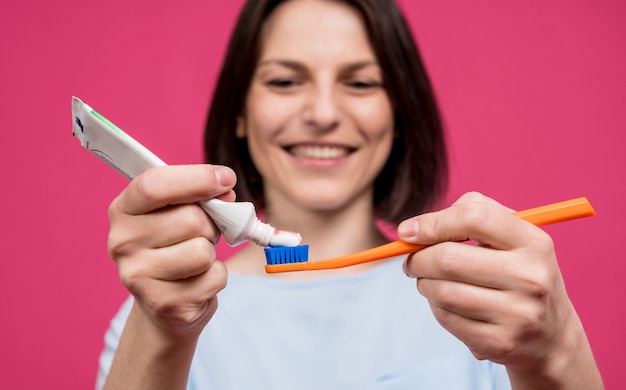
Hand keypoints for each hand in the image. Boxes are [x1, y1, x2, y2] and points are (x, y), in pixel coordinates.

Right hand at [107, 164, 234, 339]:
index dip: (197, 178)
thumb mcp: (180, 212)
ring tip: (196, 260)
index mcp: (123, 211)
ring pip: (203, 250)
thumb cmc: (176, 247)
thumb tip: (226, 194)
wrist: (164, 303)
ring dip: (211, 254)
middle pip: (191, 218)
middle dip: (210, 225)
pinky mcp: (164, 304)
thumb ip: (201, 195)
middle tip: (201, 235)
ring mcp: (138, 276)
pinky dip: (216, 277)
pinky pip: (214, 277)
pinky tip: (197, 282)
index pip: (154, 184)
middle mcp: (122, 242)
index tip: (226, 178)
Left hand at [398, 192, 602, 387]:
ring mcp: (518, 314)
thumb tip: (412, 230)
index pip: (474, 217)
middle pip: (448, 258)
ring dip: (424, 284)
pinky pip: (446, 318)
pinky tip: (447, 304)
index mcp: (533, 242)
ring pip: (442, 291)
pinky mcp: (500, 342)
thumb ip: (469, 217)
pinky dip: (435, 307)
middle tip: (411, 261)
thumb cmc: (518, 273)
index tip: (408, 231)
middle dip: (417, 258)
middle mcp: (530, 277)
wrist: (552, 336)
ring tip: (429, 282)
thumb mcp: (511, 238)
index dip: (433, 222)